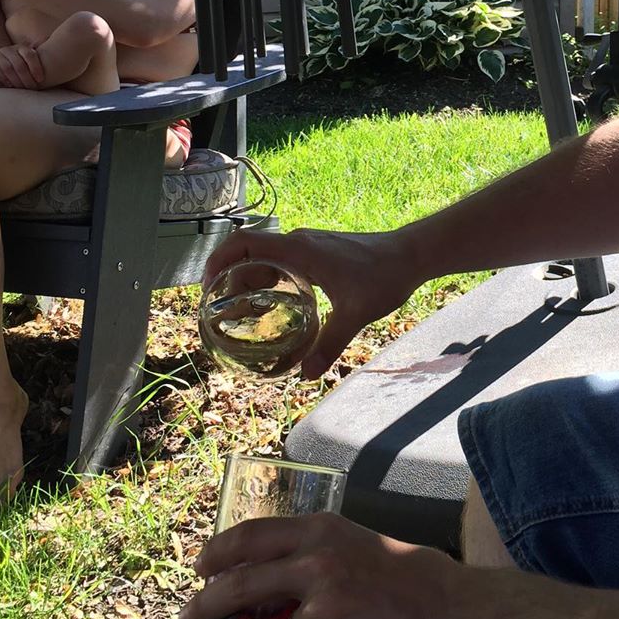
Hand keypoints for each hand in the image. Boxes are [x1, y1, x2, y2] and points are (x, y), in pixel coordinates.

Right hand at [0, 44, 44, 88]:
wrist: (1, 65)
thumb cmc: (25, 67)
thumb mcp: (35, 62)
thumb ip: (46, 57)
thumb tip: (64, 51)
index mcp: (22, 48)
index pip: (30, 54)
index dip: (36, 67)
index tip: (41, 80)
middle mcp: (9, 50)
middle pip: (19, 64)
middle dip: (27, 78)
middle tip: (33, 88)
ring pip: (7, 67)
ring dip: (16, 80)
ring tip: (23, 89)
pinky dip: (3, 78)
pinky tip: (10, 85)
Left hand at [177, 512, 458, 618]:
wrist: (451, 612)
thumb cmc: (406, 578)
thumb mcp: (355, 544)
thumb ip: (312, 555)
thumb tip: (263, 583)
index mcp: (321, 532)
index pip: (252, 536)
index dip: (219, 552)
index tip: (200, 566)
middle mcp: (316, 564)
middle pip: (241, 586)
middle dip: (206, 606)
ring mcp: (322, 611)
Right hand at [203, 228, 423, 379]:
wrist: (412, 254)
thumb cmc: (384, 276)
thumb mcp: (356, 314)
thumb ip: (330, 344)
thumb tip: (308, 375)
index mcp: (299, 250)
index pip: (244, 243)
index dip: (218, 261)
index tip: (207, 288)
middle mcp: (299, 242)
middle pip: (248, 253)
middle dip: (228, 278)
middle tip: (219, 311)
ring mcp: (309, 245)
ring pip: (265, 257)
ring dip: (248, 278)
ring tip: (239, 311)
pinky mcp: (319, 252)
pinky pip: (282, 261)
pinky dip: (269, 277)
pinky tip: (273, 304)